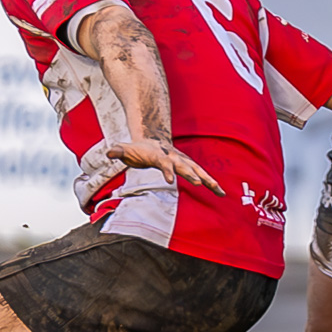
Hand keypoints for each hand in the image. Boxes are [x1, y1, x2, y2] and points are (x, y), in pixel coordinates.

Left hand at [105, 138, 226, 194]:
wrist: (151, 139)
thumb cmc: (137, 149)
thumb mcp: (126, 149)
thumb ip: (119, 150)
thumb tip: (110, 152)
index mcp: (159, 155)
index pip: (163, 163)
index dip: (167, 170)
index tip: (170, 180)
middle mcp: (174, 157)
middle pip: (185, 166)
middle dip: (192, 174)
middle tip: (201, 184)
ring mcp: (183, 161)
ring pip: (198, 170)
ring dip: (208, 180)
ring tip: (220, 191)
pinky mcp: (188, 166)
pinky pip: (201, 174)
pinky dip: (211, 183)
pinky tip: (221, 192)